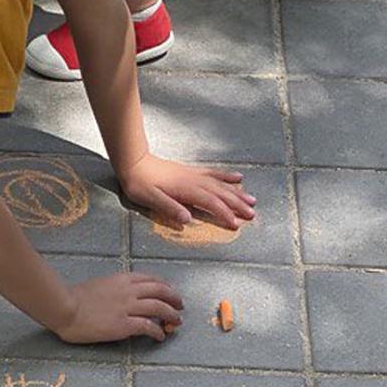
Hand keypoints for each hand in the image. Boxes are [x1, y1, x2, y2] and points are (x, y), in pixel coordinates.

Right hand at [52, 271, 183, 342]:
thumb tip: (125, 295)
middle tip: (180, 306)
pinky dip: (158, 331)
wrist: (65, 308)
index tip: (170, 292)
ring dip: (172, 315)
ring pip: (159, 307)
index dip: (165, 286)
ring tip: (177, 322)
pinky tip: (160, 337)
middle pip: (161, 291)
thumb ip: (116, 288)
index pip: (151, 279)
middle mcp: (128, 291)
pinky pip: (148, 327)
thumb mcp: (100, 284)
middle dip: (174, 298)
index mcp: (122, 279)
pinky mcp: (123, 325)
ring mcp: (127, 308)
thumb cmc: (75, 298)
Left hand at [120, 155, 255, 228]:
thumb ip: (169, 208)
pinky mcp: (191, 172)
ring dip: (237, 193)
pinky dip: (227, 176)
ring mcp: (194, 175)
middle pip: (220, 193)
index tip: (236, 224)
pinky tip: (238, 178)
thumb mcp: (150, 198)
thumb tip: (188, 219)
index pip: (210, 203)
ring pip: (221, 184)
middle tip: (253, 215)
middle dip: (237, 204)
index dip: (224, 213)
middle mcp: (194, 181)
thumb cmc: (140, 183)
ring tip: (252, 200)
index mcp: (185, 189)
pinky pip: (214, 173)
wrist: (134, 162)